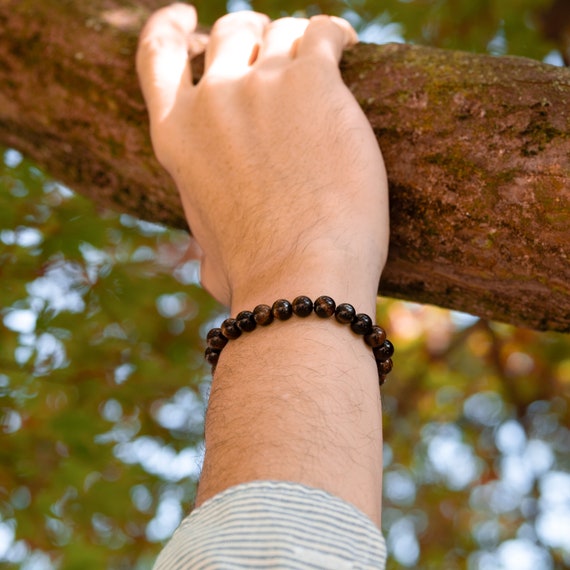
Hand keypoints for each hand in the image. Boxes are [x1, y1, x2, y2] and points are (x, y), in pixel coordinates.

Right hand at [136, 4, 388, 309]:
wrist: (300, 279)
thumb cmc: (257, 278)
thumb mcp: (209, 257)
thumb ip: (205, 241)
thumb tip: (207, 261)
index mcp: (177, 138)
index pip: (156, 56)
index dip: (169, 26)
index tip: (185, 15)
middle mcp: (212, 102)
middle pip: (229, 32)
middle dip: (253, 38)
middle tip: (279, 57)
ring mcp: (260, 86)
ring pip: (281, 31)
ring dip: (300, 44)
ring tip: (321, 69)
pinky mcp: (313, 82)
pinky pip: (324, 32)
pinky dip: (336, 35)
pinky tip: (346, 48)